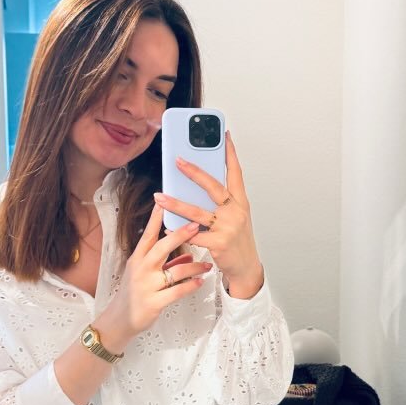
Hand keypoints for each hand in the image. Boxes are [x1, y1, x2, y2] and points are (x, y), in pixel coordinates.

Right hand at [95, 205, 212, 350]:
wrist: (120, 319)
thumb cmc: (134, 293)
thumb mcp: (144, 273)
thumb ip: (164, 263)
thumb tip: (188, 254)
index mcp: (138, 259)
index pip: (147, 235)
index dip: (155, 219)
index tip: (164, 202)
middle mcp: (141, 269)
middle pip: (162, 247)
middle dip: (180, 235)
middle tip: (196, 226)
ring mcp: (147, 286)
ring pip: (175, 271)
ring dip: (195, 267)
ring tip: (208, 266)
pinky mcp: (154, 302)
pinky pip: (177, 291)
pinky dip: (191, 286)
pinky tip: (200, 282)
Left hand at [153, 130, 263, 298]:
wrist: (246, 268)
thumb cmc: (238, 241)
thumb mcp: (235, 217)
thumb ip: (220, 201)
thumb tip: (195, 186)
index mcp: (240, 202)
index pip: (236, 173)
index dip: (230, 153)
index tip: (224, 135)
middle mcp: (236, 212)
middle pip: (214, 187)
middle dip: (195, 172)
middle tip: (178, 160)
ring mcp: (228, 228)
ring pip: (197, 212)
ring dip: (175, 204)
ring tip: (159, 196)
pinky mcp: (218, 244)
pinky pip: (193, 235)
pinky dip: (178, 231)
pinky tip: (167, 226)